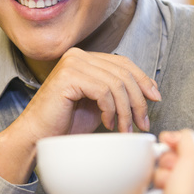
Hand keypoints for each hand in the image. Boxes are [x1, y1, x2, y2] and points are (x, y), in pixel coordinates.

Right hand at [0, 49, 160, 182]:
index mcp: (85, 59)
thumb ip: (117, 93)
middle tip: (142, 123)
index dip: (144, 80)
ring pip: (116, 83)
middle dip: (138, 100)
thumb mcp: (99, 105)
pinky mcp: (68, 76)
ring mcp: (72, 64)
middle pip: (124, 73)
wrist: (38, 137)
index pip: (124, 63)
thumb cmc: (65, 124)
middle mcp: (78, 56)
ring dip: (126, 110)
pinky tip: (107, 123)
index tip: (155, 99)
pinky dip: (110, 110)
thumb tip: (150, 91)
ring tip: (124, 128)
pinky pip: (103, 91)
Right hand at [145, 130, 193, 193]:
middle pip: (174, 167)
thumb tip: (175, 136)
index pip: (188, 151)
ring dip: (158, 190)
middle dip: (164, 172)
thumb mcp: (192, 158)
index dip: (173, 151)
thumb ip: (186, 139)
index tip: (166, 153)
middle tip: (168, 179)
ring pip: (164, 186)